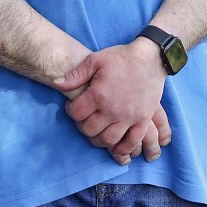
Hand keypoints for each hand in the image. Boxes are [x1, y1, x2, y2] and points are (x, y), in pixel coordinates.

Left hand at [53, 41, 168, 160]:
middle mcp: (113, 109)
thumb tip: (56, 84)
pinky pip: (132, 142)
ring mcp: (129, 117)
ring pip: (108, 140)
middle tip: (84, 119)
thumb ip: (75, 75)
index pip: (76, 113)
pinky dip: (122, 149)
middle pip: (90, 130)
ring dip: (99, 139)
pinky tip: (116, 148)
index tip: (73, 106)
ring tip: (97, 131)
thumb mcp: (95, 60)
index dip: (71, 110)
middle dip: (82, 126)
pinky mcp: (142, 120)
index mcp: (99, 94)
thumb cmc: (121, 58)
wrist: (150, 58)